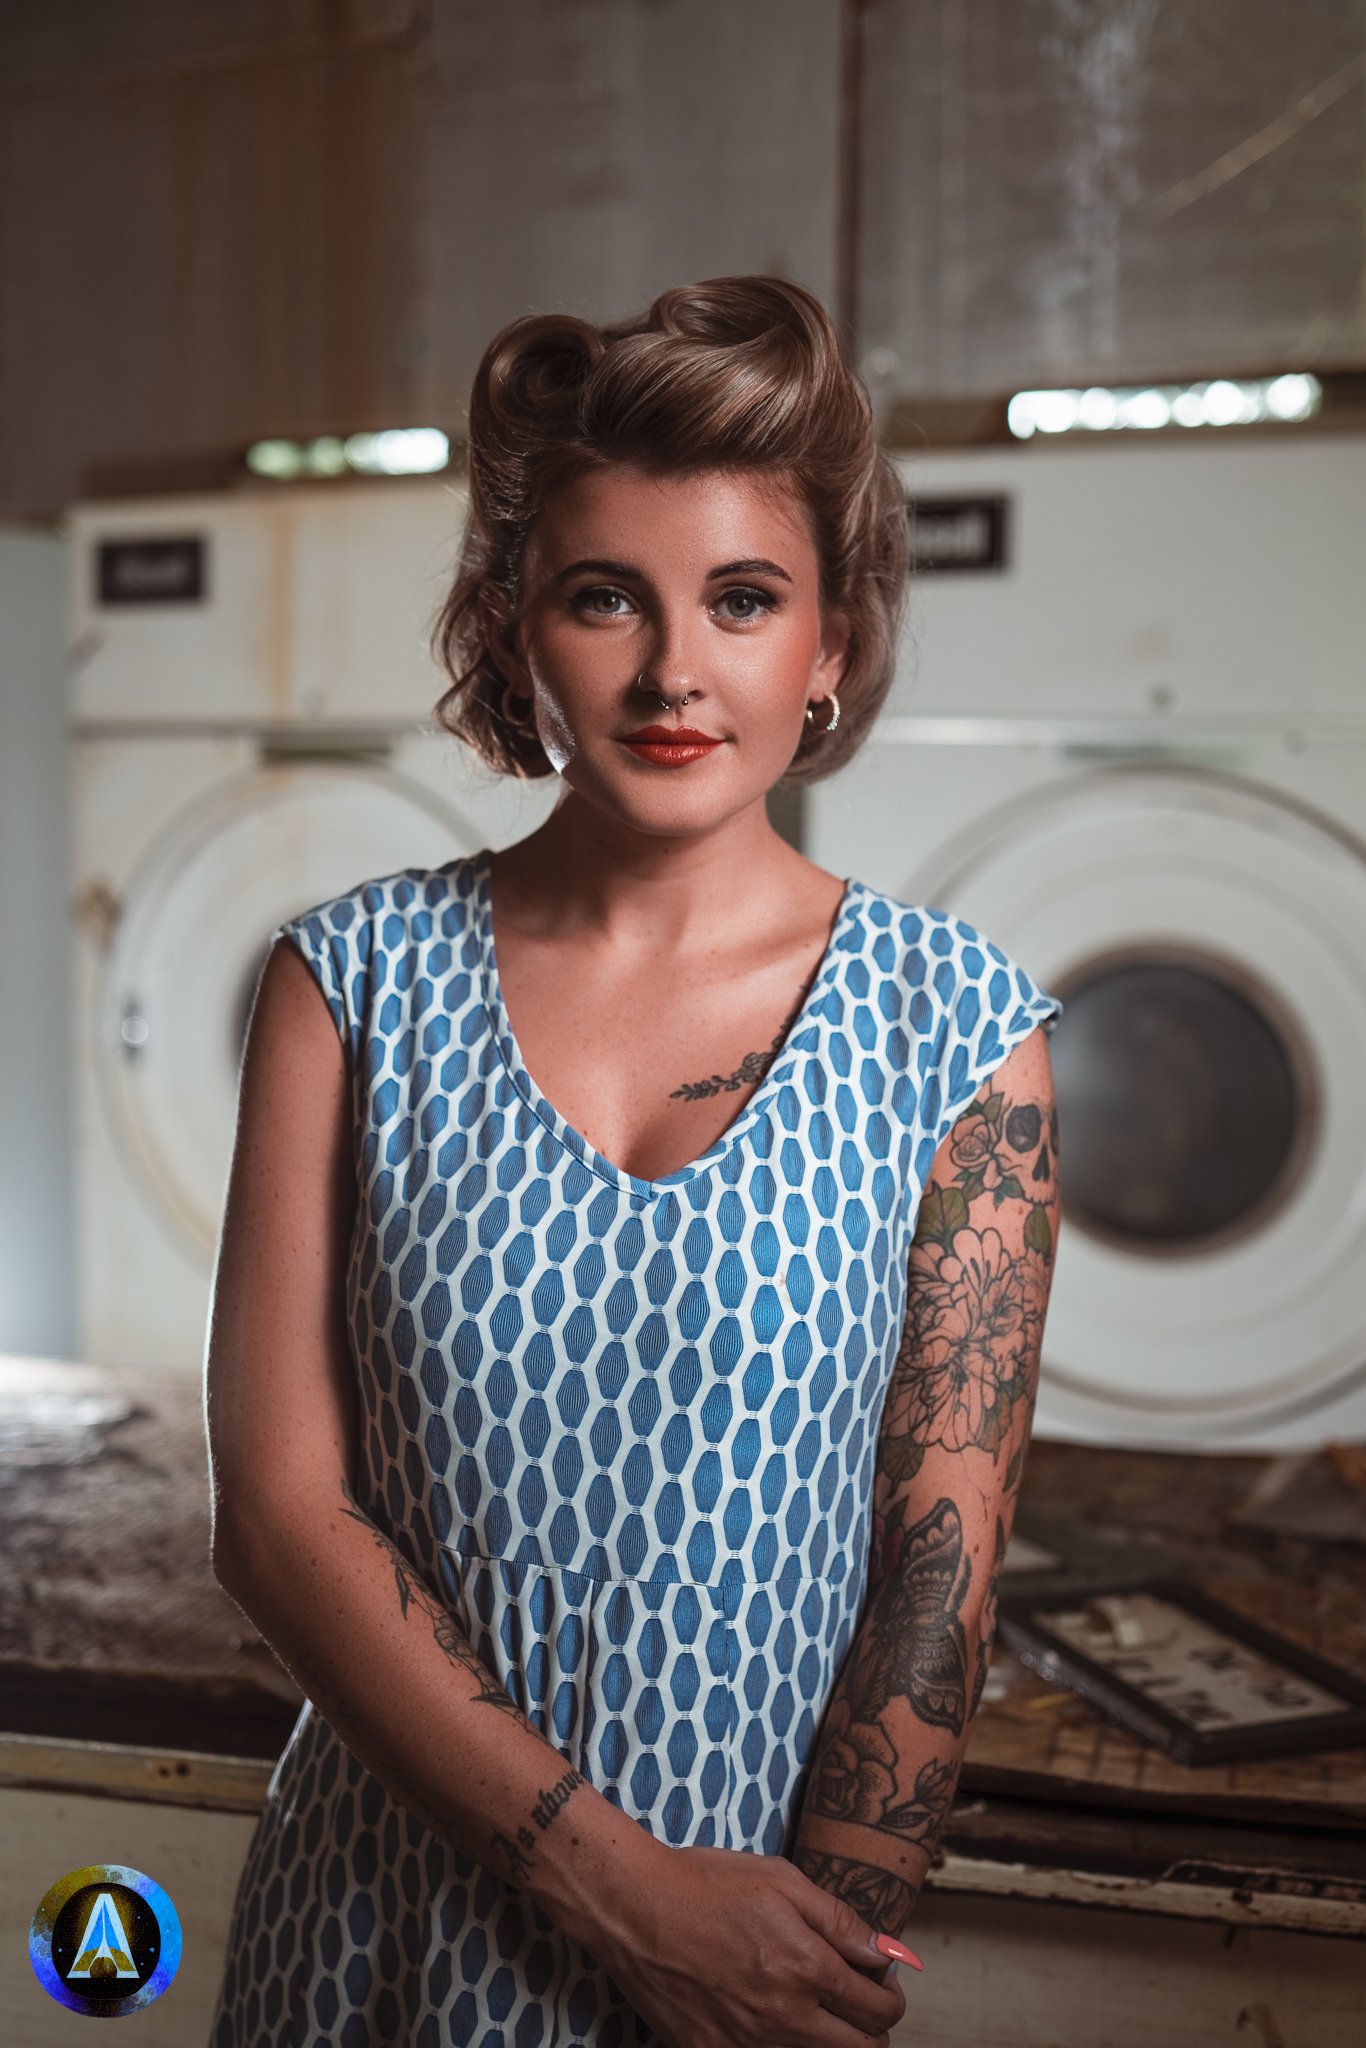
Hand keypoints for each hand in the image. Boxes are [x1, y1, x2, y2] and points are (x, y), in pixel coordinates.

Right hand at [582, 1839, 908, 2047]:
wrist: (634, 1909)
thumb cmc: (707, 1884)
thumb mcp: (782, 1880)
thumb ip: (840, 1921)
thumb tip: (888, 1953)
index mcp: (807, 1970)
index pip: (879, 2009)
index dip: (890, 1994)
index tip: (879, 1978)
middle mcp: (785, 2019)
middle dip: (872, 2027)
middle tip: (857, 1998)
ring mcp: (748, 2045)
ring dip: (832, 2041)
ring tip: (816, 2007)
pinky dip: (781, 2046)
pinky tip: (769, 2016)